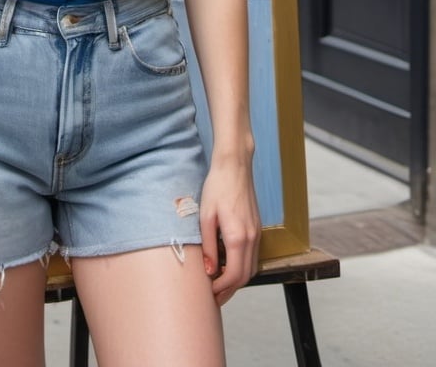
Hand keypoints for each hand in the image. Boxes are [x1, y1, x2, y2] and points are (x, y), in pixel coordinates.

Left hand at [199, 152, 260, 305]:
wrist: (234, 166)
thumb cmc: (217, 187)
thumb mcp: (206, 216)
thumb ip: (210, 246)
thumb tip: (210, 270)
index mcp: (238, 236)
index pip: (234, 275)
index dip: (221, 288)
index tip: (208, 293)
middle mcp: (252, 238)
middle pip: (245, 276)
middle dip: (230, 290)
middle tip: (214, 297)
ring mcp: (257, 233)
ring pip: (251, 268)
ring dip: (237, 280)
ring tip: (219, 285)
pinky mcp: (257, 228)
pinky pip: (253, 256)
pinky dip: (242, 266)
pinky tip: (228, 265)